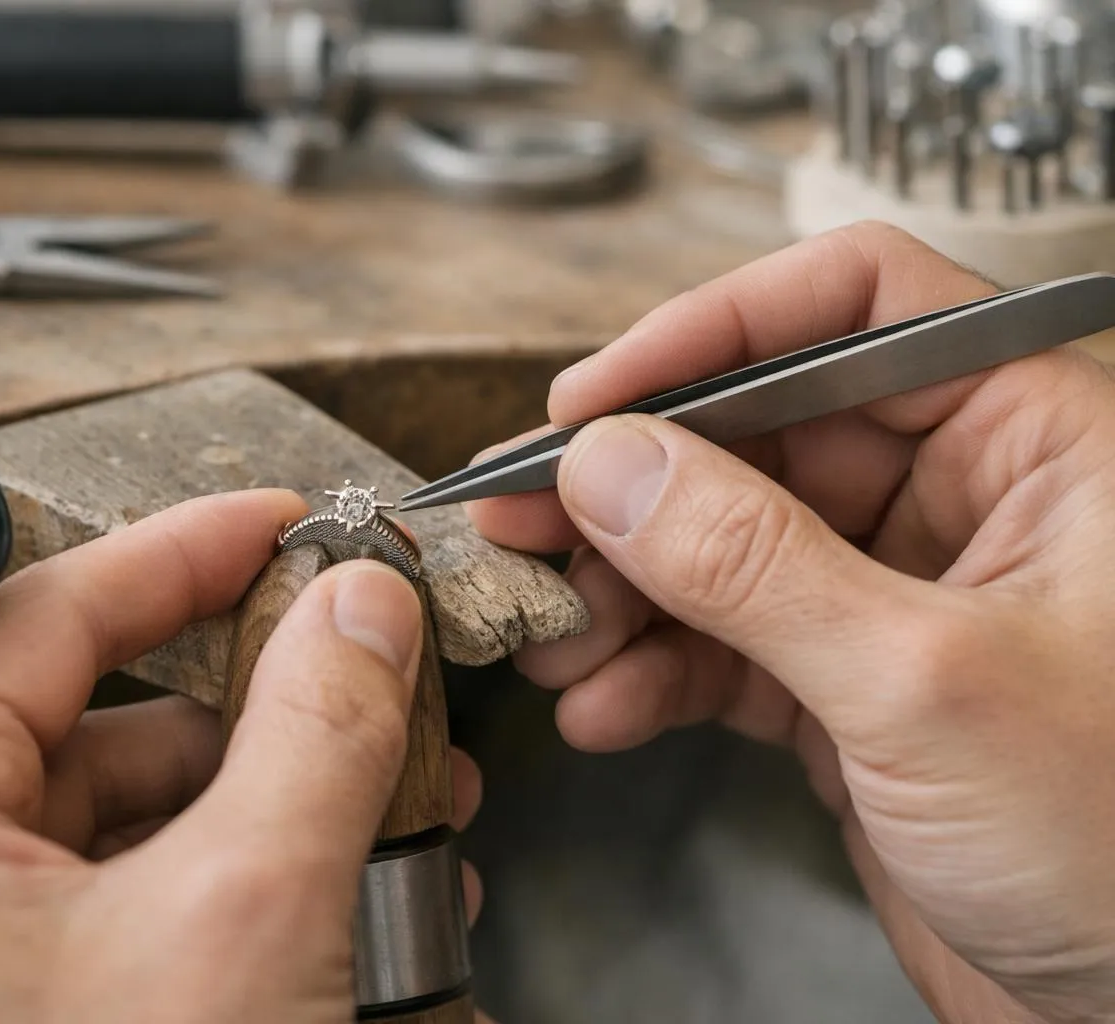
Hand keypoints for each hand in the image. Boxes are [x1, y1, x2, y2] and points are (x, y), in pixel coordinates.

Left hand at [0, 484, 482, 1022]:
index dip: (110, 536)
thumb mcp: (235, 940)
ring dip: (199, 768)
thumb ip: (314, 738)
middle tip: (317, 637)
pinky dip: (158, 855)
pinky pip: (31, 880)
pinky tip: (290, 853)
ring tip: (351, 766)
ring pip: (28, 791)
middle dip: (192, 665)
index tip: (238, 526)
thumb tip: (358, 613)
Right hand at [470, 221, 1114, 1023]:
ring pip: (717, 542)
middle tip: (518, 518)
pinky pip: (718, 644)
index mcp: (1032, 438)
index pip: (855, 307)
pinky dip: (650, 672)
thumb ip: (754, 563)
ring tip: (553, 638)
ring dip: (620, 590)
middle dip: (629, 486)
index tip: (597, 397)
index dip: (714, 330)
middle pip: (754, 433)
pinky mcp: (842, 685)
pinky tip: (604, 706)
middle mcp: (959, 497)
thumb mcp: (925, 684)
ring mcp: (890, 593)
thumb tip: (615, 464)